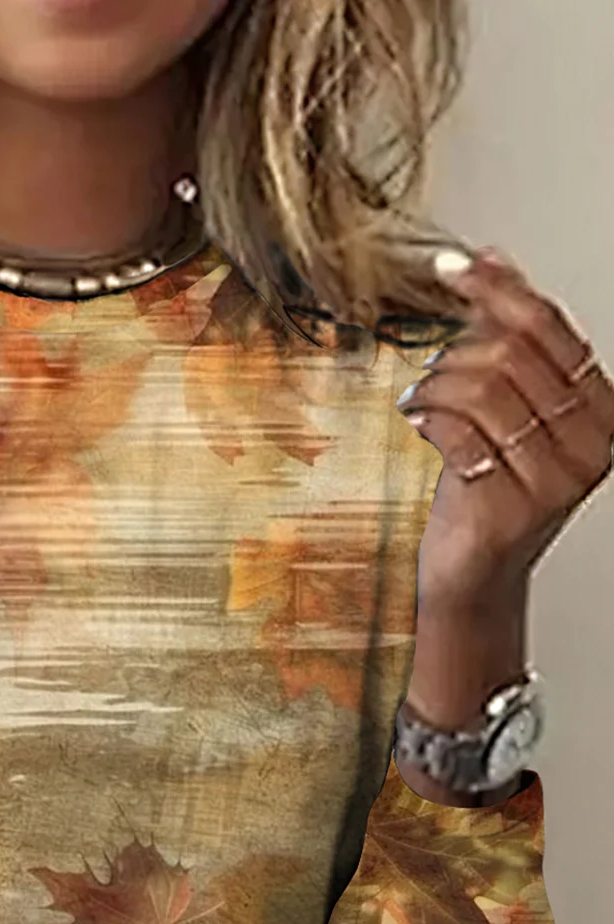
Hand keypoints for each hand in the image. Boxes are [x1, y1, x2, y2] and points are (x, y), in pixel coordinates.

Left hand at [396, 246, 613, 610]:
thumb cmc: (485, 493)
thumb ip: (507, 342)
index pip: (550, 327)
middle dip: (457, 352)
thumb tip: (493, 260)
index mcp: (599, 408)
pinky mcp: (513, 506)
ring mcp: (555, 478)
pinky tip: (417, 424)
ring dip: (437, 387)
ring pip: (485, 390)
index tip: (453, 268)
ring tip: (419, 402)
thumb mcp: (505, 410)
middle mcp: (590, 442)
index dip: (497, 289)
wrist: (471, 575)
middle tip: (429, 372)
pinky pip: (462, 435)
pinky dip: (429, 421)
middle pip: (514, 354)